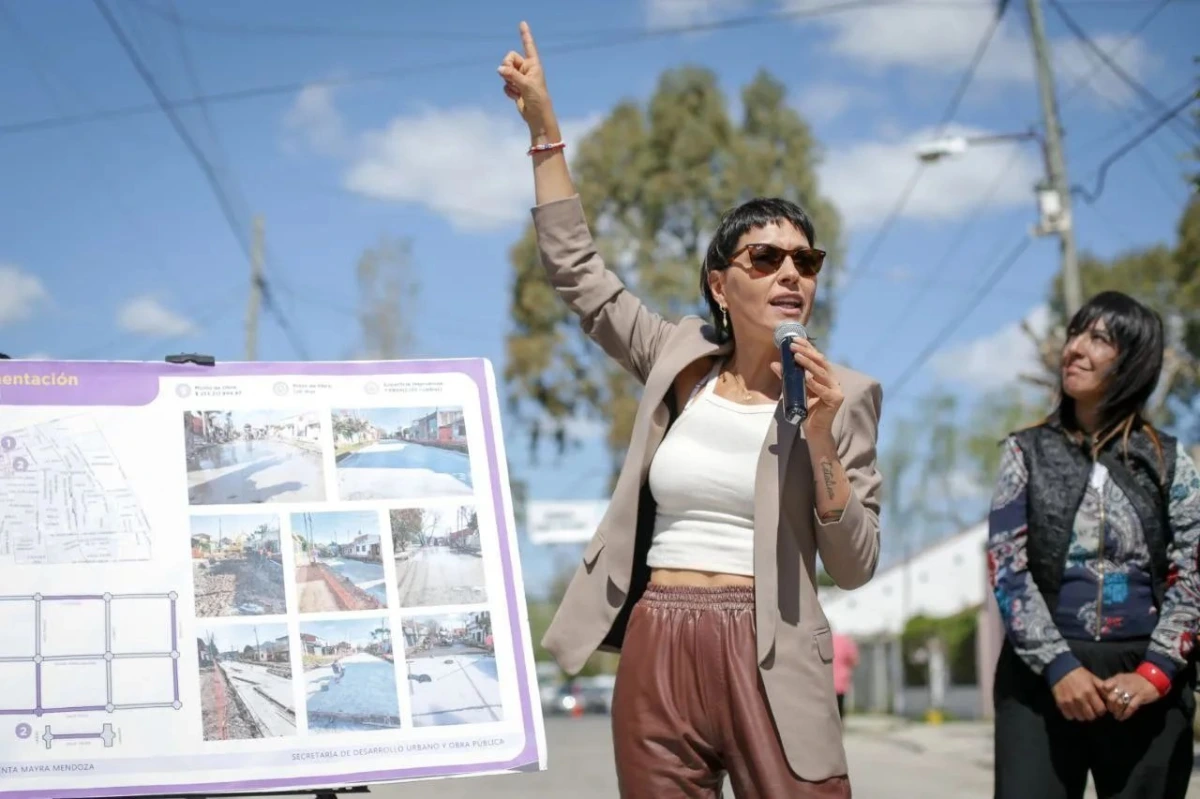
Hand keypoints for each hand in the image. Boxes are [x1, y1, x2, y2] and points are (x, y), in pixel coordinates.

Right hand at [497, 22, 556, 136]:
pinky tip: (516, 97)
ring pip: (505, 72)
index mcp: (533, 64)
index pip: (528, 46)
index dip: (525, 35)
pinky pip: (505, 84)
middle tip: (512, 78)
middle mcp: (526, 69)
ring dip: (509, 82)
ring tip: (518, 91)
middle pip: (509, 59)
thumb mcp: (526, 85)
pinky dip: (508, 91)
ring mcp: (519, 78)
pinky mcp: (514, 87)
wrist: (536, 117)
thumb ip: (513, 75)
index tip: (522, 23)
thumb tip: (499, 69)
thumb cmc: (538, 99)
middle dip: (507, 67)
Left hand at [771, 338, 841, 434]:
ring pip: (822, 372)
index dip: (806, 346)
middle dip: (806, 351)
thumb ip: (786, 377)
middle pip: (820, 361)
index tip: (794, 339)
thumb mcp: (794, 389)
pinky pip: (823, 390)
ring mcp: (835, 388)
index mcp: (824, 374)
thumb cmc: (805, 407)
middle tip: (793, 346)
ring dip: (809, 363)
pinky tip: (806, 377)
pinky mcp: (835, 399)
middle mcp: (832, 378)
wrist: (814, 428)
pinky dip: (814, 383)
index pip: (816, 356)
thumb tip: (774, 363)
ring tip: (797, 356)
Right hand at [1051, 667, 1107, 720]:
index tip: (1099, 707)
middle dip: (1092, 714)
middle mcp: (1080, 698)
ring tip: (1081, 709)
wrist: (1061, 668)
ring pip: (1080, 718)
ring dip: (1082, 715)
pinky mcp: (1061, 703)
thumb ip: (1102, 689)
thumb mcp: (1093, 678)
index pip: (1100, 710)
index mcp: (1089, 692)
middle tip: (1090, 709)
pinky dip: (1072, 714)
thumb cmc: (1079, 674)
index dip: (1101, 710)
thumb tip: (1111, 698)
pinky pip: (1069, 716)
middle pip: (1091, 716)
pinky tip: (1073, 709)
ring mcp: (1069, 702)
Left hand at [1101, 672, 1160, 720]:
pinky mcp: (1140, 697)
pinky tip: (1123, 718)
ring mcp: (1132, 690)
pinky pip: (1131, 707)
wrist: (1152, 679)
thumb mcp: (1122, 678)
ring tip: (1116, 716)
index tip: (1102, 701)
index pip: (1105, 686)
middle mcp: (1123, 684)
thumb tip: (1102, 691)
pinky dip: (1126, 714)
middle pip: (1111, 697)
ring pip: (1120, 703)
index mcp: (1117, 679)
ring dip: (1117, 711)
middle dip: (1110, 706)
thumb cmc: (1135, 680)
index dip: (1102, 695)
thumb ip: (1113, 683)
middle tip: (1111, 711)